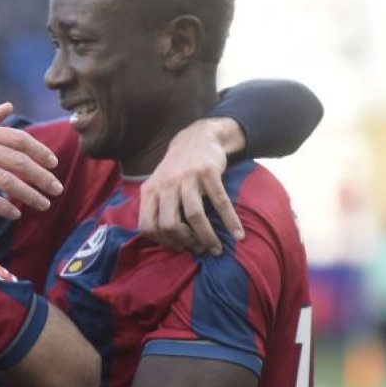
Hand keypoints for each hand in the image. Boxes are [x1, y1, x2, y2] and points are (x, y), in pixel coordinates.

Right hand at [0, 103, 61, 219]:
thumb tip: (9, 106)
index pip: (18, 138)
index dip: (39, 151)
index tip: (54, 164)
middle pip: (18, 160)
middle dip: (42, 176)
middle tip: (57, 189)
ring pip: (5, 179)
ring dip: (29, 194)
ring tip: (43, 205)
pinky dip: (2, 205)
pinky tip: (13, 214)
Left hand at [138, 118, 244, 255]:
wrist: (198, 137)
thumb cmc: (177, 169)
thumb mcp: (158, 185)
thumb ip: (156, 208)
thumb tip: (164, 241)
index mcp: (150, 191)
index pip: (148, 226)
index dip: (162, 241)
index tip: (178, 247)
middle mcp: (165, 184)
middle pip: (169, 224)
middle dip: (184, 242)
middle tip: (197, 248)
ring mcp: (186, 177)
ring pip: (194, 215)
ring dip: (206, 237)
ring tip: (216, 249)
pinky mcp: (208, 172)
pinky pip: (220, 202)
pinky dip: (230, 221)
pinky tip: (237, 235)